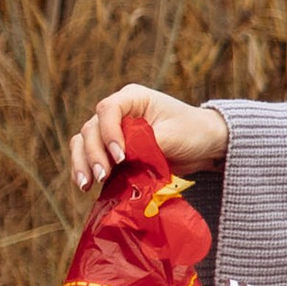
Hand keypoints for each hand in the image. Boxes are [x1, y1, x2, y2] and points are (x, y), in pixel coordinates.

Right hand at [70, 85, 228, 194]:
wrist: (204, 145)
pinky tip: (86, 187)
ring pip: (83, 142)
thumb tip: (120, 160)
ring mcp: (112, 130)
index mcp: (133, 98)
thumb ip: (146, 145)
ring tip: (86, 185)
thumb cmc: (192, 132)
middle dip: (93, 154)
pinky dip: (85, 169)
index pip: (108, 110)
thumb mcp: (172, 137)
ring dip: (82, 163)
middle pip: (91, 128)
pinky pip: (89, 157)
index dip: (108, 133)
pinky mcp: (112, 150)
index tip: (120, 157)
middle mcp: (118, 111)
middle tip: (102, 177)